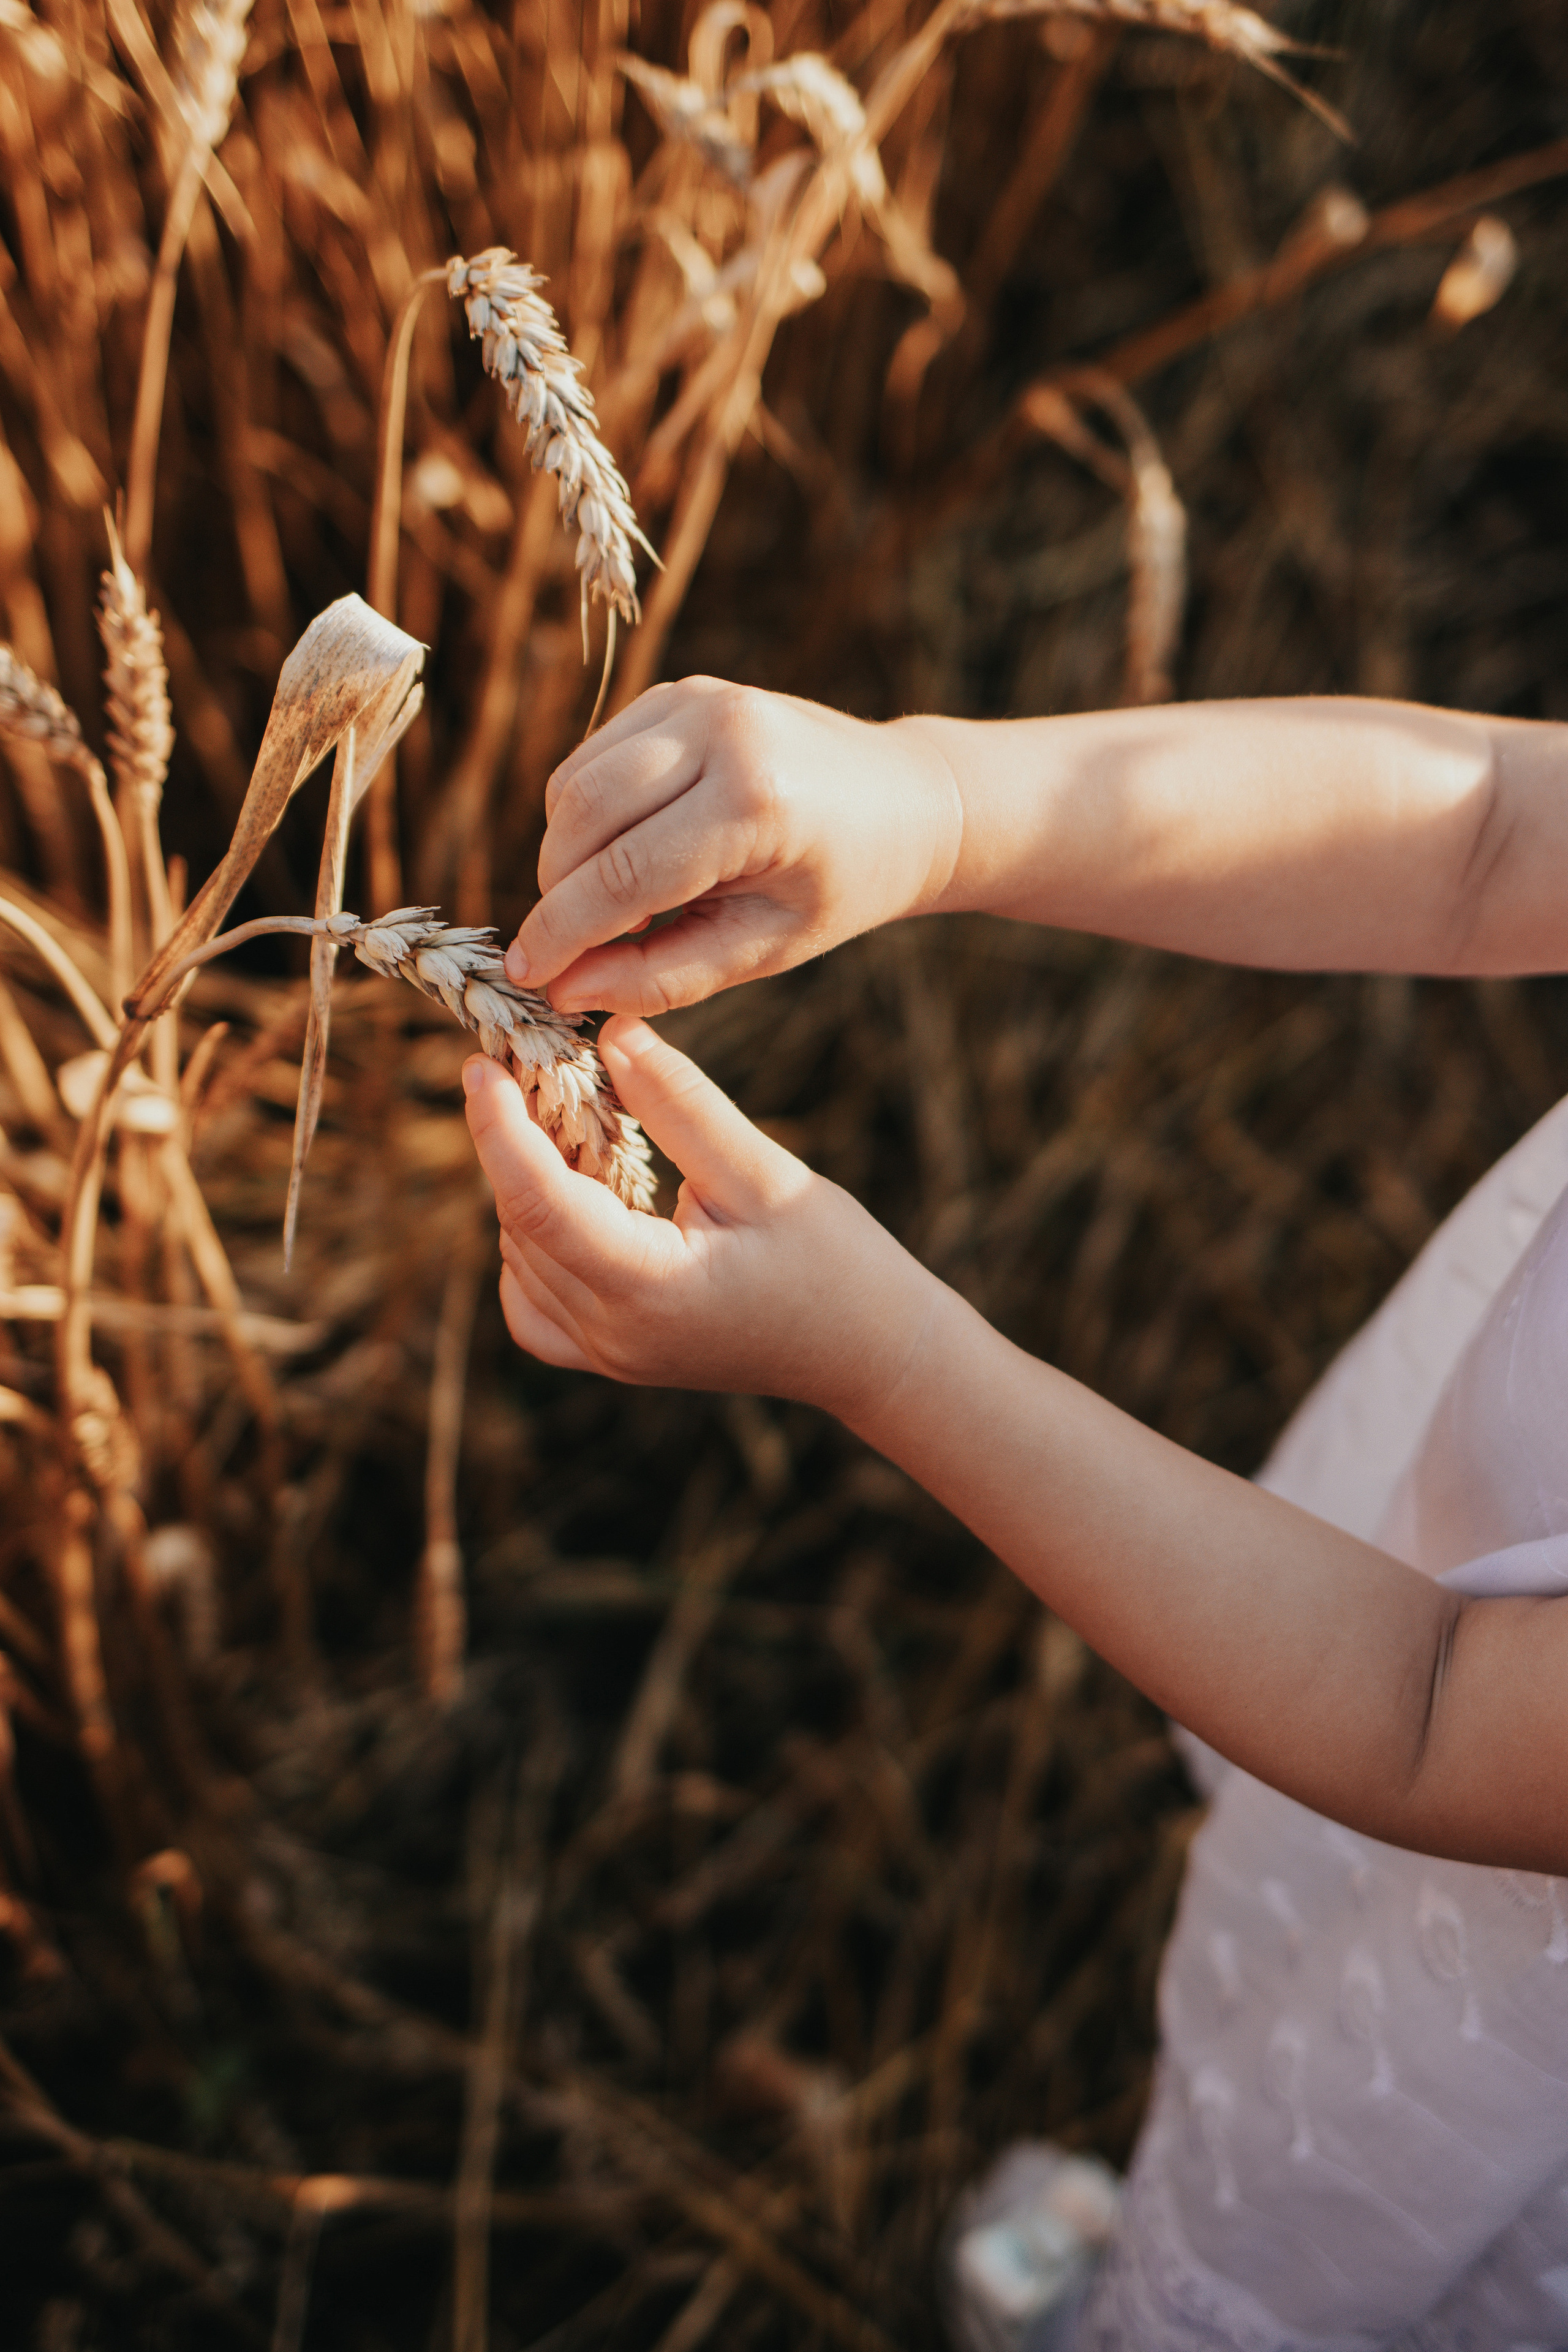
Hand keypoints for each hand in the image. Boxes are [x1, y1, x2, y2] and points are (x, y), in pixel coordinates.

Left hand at [462, 1018, 936, 1416]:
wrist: (871, 1351)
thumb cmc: (834, 1262)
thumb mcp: (764, 1172)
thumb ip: (680, 1104)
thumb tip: (610, 1033)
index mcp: (647, 1288)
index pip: (537, 1202)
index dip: (498, 1128)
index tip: (483, 1064)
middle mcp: (613, 1333)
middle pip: (521, 1224)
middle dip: (513, 1143)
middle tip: (534, 1071)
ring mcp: (609, 1354)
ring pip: (521, 1259)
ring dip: (527, 1188)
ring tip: (568, 1127)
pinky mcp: (615, 1357)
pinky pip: (536, 1305)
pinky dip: (533, 1248)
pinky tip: (573, 1207)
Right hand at [504, 679, 962, 1014]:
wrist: (904, 801)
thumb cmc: (838, 886)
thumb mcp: (763, 948)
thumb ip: (662, 975)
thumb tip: (565, 989)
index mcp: (754, 802)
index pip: (622, 875)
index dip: (562, 933)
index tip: (525, 979)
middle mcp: (721, 733)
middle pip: (583, 819)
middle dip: (557, 894)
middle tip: (567, 951)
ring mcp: (697, 700)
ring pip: (575, 784)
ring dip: (566, 854)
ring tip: (610, 908)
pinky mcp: (680, 693)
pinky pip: (594, 760)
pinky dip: (586, 815)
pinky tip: (626, 856)